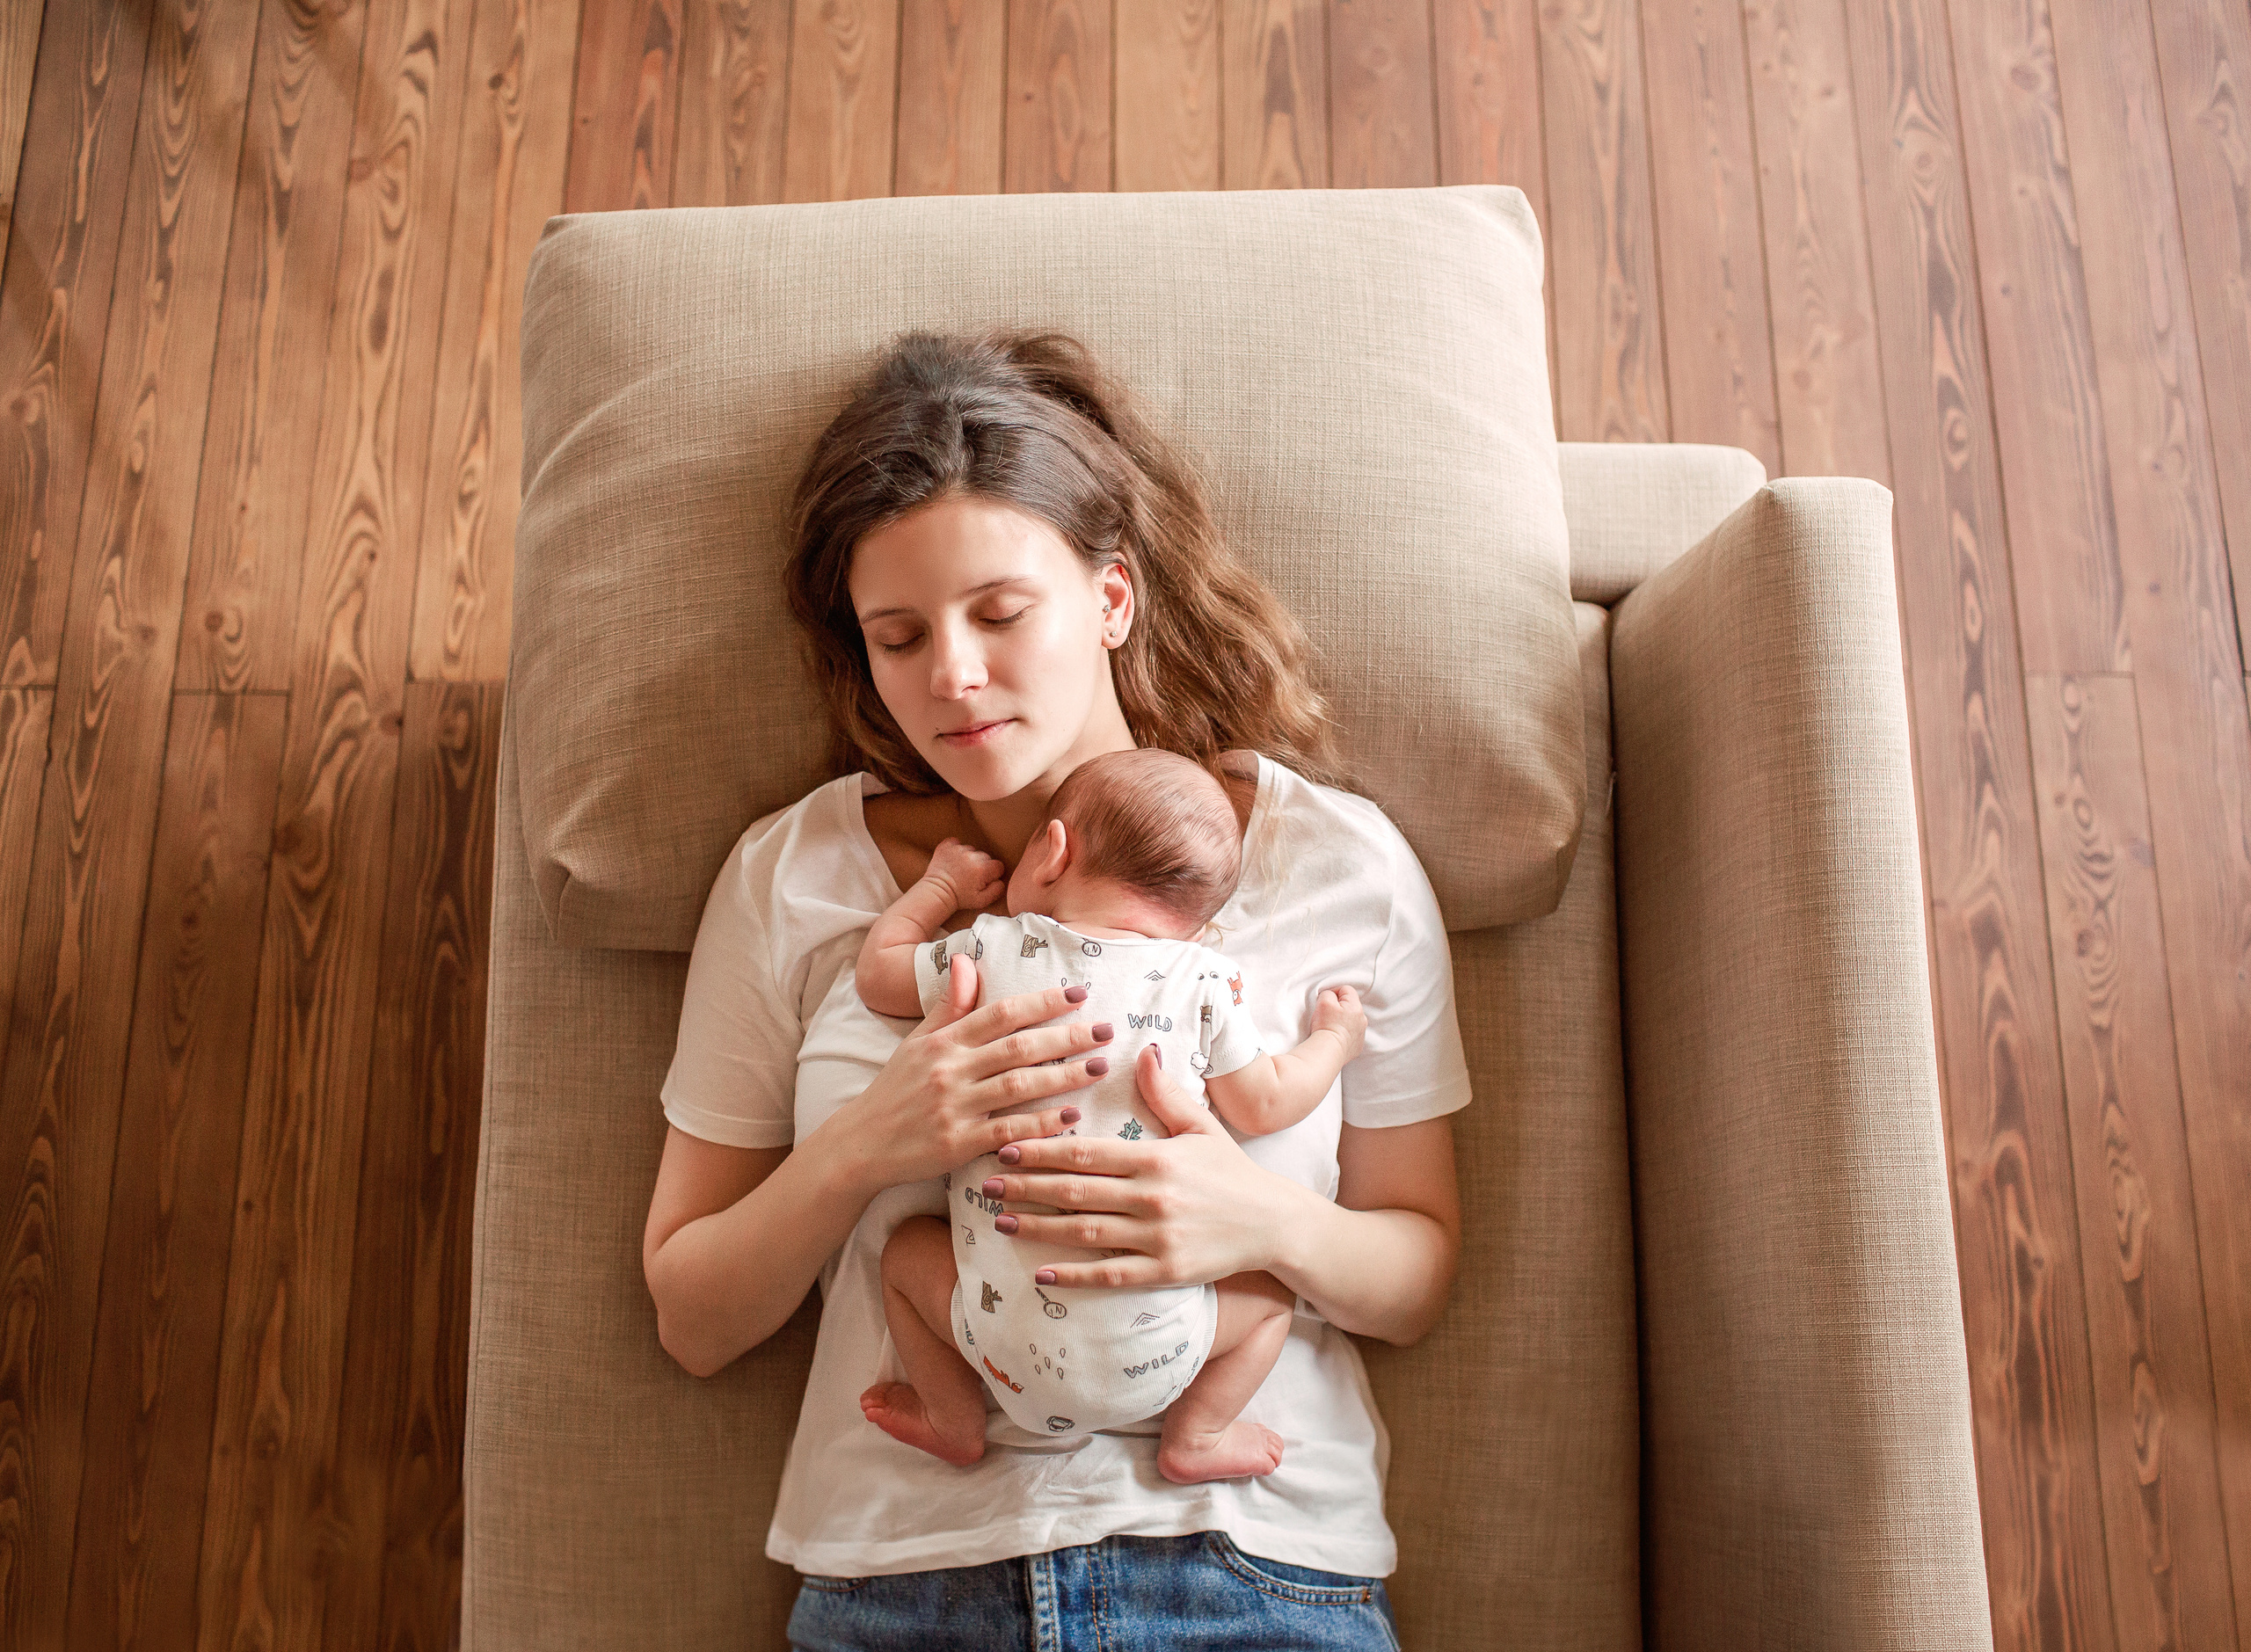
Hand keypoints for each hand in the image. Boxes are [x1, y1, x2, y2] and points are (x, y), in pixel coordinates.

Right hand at [822, 953, 1115, 1196]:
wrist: (858, 1145)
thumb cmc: (894, 1091)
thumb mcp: (916, 1042)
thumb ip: (949, 1006)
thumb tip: (967, 960)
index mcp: (943, 1041)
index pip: (1000, 1012)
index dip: (1042, 1001)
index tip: (1080, 994)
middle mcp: (949, 1069)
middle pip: (1017, 1046)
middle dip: (1066, 1036)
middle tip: (1105, 1030)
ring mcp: (953, 1107)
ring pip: (1018, 1085)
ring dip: (1062, 1076)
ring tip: (1098, 1066)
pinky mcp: (956, 1144)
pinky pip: (1007, 1130)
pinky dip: (1040, 1123)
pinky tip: (1070, 1116)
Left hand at [922, 836, 1005, 912]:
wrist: (937, 893)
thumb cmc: (960, 898)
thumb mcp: (982, 901)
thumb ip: (997, 890)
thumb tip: (1000, 880)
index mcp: (983, 869)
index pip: (998, 866)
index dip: (992, 874)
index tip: (983, 880)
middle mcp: (972, 856)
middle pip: (985, 857)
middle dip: (980, 866)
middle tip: (970, 877)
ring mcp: (959, 849)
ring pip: (971, 850)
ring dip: (968, 858)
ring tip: (960, 870)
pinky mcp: (947, 846)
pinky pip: (956, 842)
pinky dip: (955, 849)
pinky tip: (952, 861)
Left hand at [975, 1043, 1303, 1288]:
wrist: (1274, 1223)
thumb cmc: (1231, 1171)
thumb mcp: (1201, 1125)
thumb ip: (1164, 1092)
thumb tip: (1140, 1051)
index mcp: (1157, 1157)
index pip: (1086, 1151)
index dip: (1041, 1148)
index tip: (1004, 1146)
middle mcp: (1153, 1197)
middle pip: (1075, 1190)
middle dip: (1025, 1187)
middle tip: (984, 1186)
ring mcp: (1158, 1237)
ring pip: (1085, 1232)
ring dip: (1038, 1228)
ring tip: (1000, 1223)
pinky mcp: (1165, 1271)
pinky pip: (1111, 1275)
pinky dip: (1074, 1276)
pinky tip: (1043, 1274)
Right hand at [1311, 984, 1365, 1060]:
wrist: (1328, 1052)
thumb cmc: (1326, 1027)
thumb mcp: (1323, 1002)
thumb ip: (1328, 993)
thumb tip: (1331, 996)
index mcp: (1356, 1007)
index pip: (1346, 990)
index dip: (1333, 993)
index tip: (1325, 1002)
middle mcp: (1362, 1020)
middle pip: (1350, 1006)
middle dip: (1338, 1007)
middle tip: (1327, 1015)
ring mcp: (1361, 1034)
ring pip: (1351, 1020)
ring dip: (1342, 1021)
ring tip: (1330, 1027)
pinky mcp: (1357, 1046)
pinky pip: (1351, 1034)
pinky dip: (1343, 1034)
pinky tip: (1334, 1037)